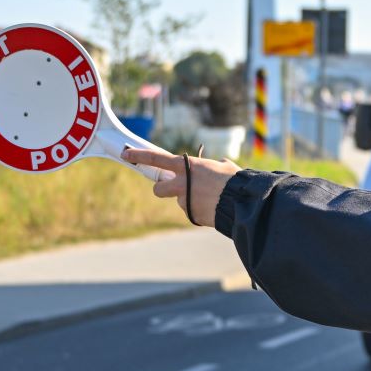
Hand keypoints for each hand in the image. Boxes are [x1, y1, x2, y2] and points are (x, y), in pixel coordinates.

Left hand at [122, 147, 240, 226]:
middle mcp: (182, 183)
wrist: (243, 203)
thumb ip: (212, 166)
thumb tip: (217, 166)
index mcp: (188, 166)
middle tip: (177, 189)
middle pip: (159, 189)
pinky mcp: (192, 215)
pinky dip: (201, 211)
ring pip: (182, 201)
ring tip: (212, 200)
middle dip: (164, 189)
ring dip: (191, 201)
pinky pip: (194, 212)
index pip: (157, 158)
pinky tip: (215, 208)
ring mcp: (185, 201)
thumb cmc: (236, 181)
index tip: (126, 155)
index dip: (139, 156)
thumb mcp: (223, 167)